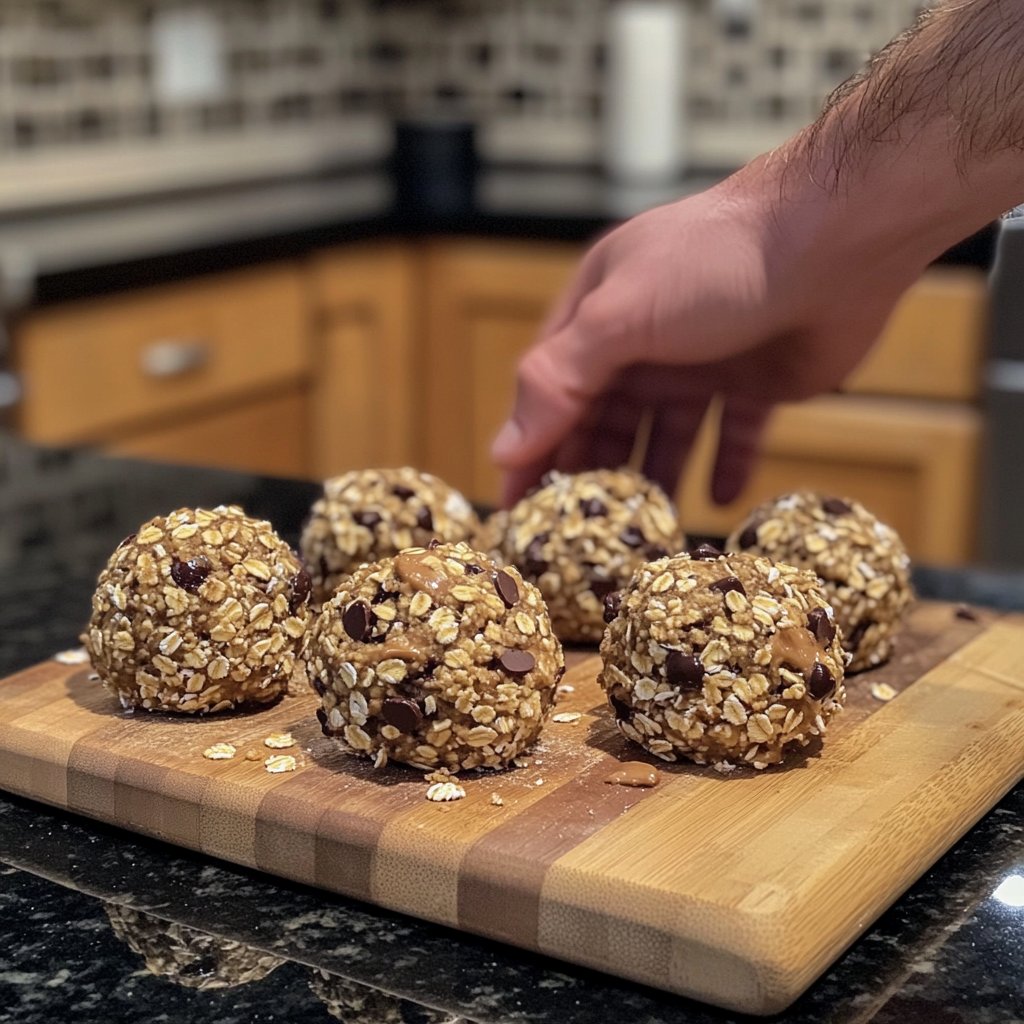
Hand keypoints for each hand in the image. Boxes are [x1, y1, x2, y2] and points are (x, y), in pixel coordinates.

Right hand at [490, 160, 922, 506]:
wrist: (836, 236)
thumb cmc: (715, 263)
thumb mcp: (618, 317)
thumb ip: (560, 382)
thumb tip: (504, 449)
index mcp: (599, 315)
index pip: (551, 394)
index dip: (531, 452)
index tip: (517, 511)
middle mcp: (643, 340)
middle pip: (605, 423)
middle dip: (592, 475)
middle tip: (581, 538)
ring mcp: (699, 362)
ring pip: (664, 437)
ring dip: (653, 480)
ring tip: (645, 531)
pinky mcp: (754, 382)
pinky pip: (730, 436)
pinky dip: (722, 467)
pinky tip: (716, 500)